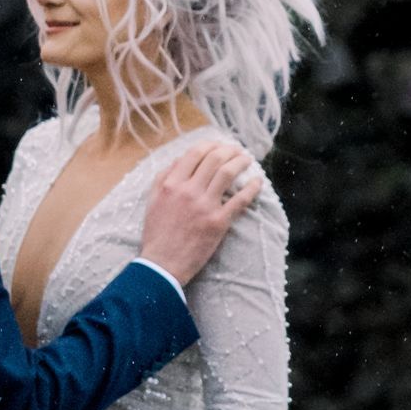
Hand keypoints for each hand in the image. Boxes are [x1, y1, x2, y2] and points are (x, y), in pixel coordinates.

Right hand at [139, 133, 261, 286]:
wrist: (163, 264)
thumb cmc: (157, 234)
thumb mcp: (152, 201)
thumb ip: (163, 178)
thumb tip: (180, 160)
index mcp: (171, 184)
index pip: (194, 154)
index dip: (210, 145)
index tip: (219, 145)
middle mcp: (188, 191)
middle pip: (214, 159)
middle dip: (229, 150)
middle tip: (237, 150)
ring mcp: (205, 206)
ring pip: (227, 173)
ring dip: (241, 162)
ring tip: (247, 159)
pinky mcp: (218, 222)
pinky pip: (240, 199)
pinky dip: (252, 188)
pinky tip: (258, 181)